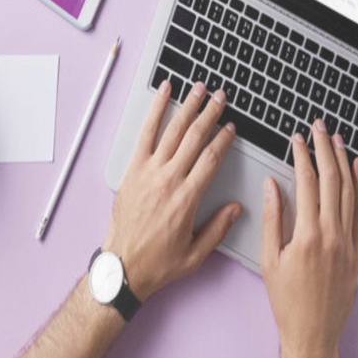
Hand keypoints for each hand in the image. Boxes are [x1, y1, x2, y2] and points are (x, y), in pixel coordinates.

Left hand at [103, 80, 241, 302]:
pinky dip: (155, 111)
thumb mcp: (196, 253)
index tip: (231, 127)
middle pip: (194, 138)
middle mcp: (168, 180)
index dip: (223, 139)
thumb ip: (218, 228)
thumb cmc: (157, 262)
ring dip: (187, 107)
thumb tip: (235, 208)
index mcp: (186, 199)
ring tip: (199, 89)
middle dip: (210, 114)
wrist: (122, 268)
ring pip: (172, 131)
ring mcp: (148, 172)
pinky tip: (163, 93)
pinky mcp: (132, 169)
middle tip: (220, 97)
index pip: (210, 158)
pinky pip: (145, 134)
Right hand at [261, 119, 357, 357]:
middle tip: (319, 126)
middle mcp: (332, 234)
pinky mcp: (357, 250)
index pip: (307, 182)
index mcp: (307, 235)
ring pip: (350, 191)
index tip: (298, 138)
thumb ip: (272, 218)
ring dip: (344, 162)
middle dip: (325, 148)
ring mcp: (349, 242)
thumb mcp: (269, 259)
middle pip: (332, 179)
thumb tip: (271, 185)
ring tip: (337, 139)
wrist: (313, 333)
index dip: (302, 155)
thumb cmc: (287, 300)